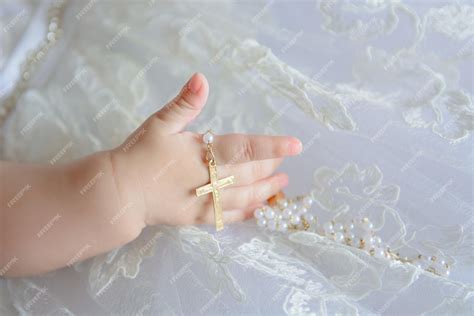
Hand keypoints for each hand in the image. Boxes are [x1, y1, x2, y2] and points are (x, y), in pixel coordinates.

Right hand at [110, 73, 301, 227]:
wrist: (118, 192)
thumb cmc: (139, 154)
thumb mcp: (160, 123)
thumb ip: (185, 103)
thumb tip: (202, 78)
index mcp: (203, 153)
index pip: (246, 149)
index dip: (272, 146)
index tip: (296, 145)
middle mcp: (209, 179)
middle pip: (250, 174)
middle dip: (271, 167)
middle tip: (285, 162)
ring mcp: (205, 201)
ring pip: (244, 197)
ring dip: (265, 191)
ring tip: (281, 185)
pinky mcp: (197, 218)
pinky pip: (228, 217)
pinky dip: (247, 213)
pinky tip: (258, 210)